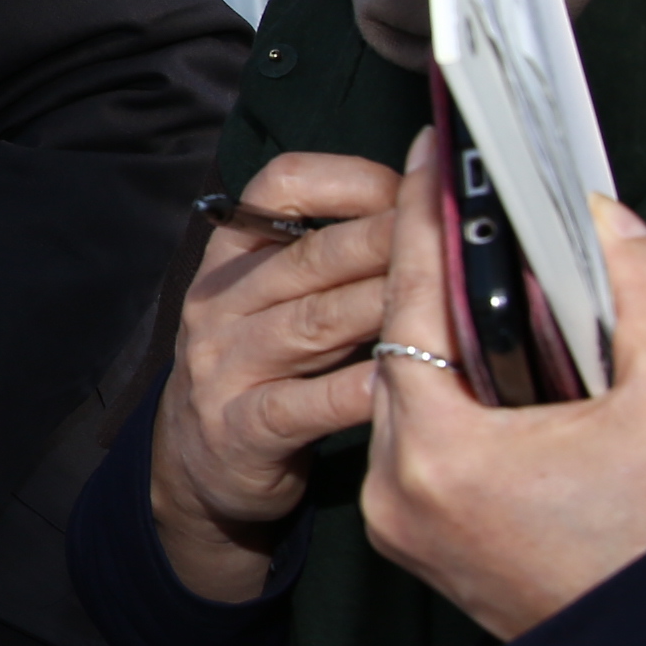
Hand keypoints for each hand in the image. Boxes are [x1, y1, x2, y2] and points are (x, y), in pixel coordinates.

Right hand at [155, 152, 403, 600]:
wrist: (195, 464)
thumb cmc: (263, 368)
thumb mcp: (278, 301)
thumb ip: (337, 261)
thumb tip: (434, 214)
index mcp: (231, 256)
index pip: (279, 187)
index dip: (349, 181)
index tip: (412, 190)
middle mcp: (220, 303)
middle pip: (310, 257)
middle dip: (387, 240)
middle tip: (450, 234)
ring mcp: (224, 367)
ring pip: (312, 324)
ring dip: (381, 307)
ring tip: (441, 301)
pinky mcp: (239, 430)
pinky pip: (303, 405)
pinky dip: (352, 393)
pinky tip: (398, 386)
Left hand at [362, 129, 645, 639]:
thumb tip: (607, 221)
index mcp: (442, 456)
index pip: (411, 305)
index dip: (421, 223)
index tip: (429, 158)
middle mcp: (396, 491)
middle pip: (400, 349)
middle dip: (431, 276)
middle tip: (462, 207)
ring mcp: (399, 524)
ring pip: (407, 395)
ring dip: (443, 338)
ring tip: (483, 275)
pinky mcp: (417, 544)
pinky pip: (416, 442)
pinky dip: (448, 394)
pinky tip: (492, 359)